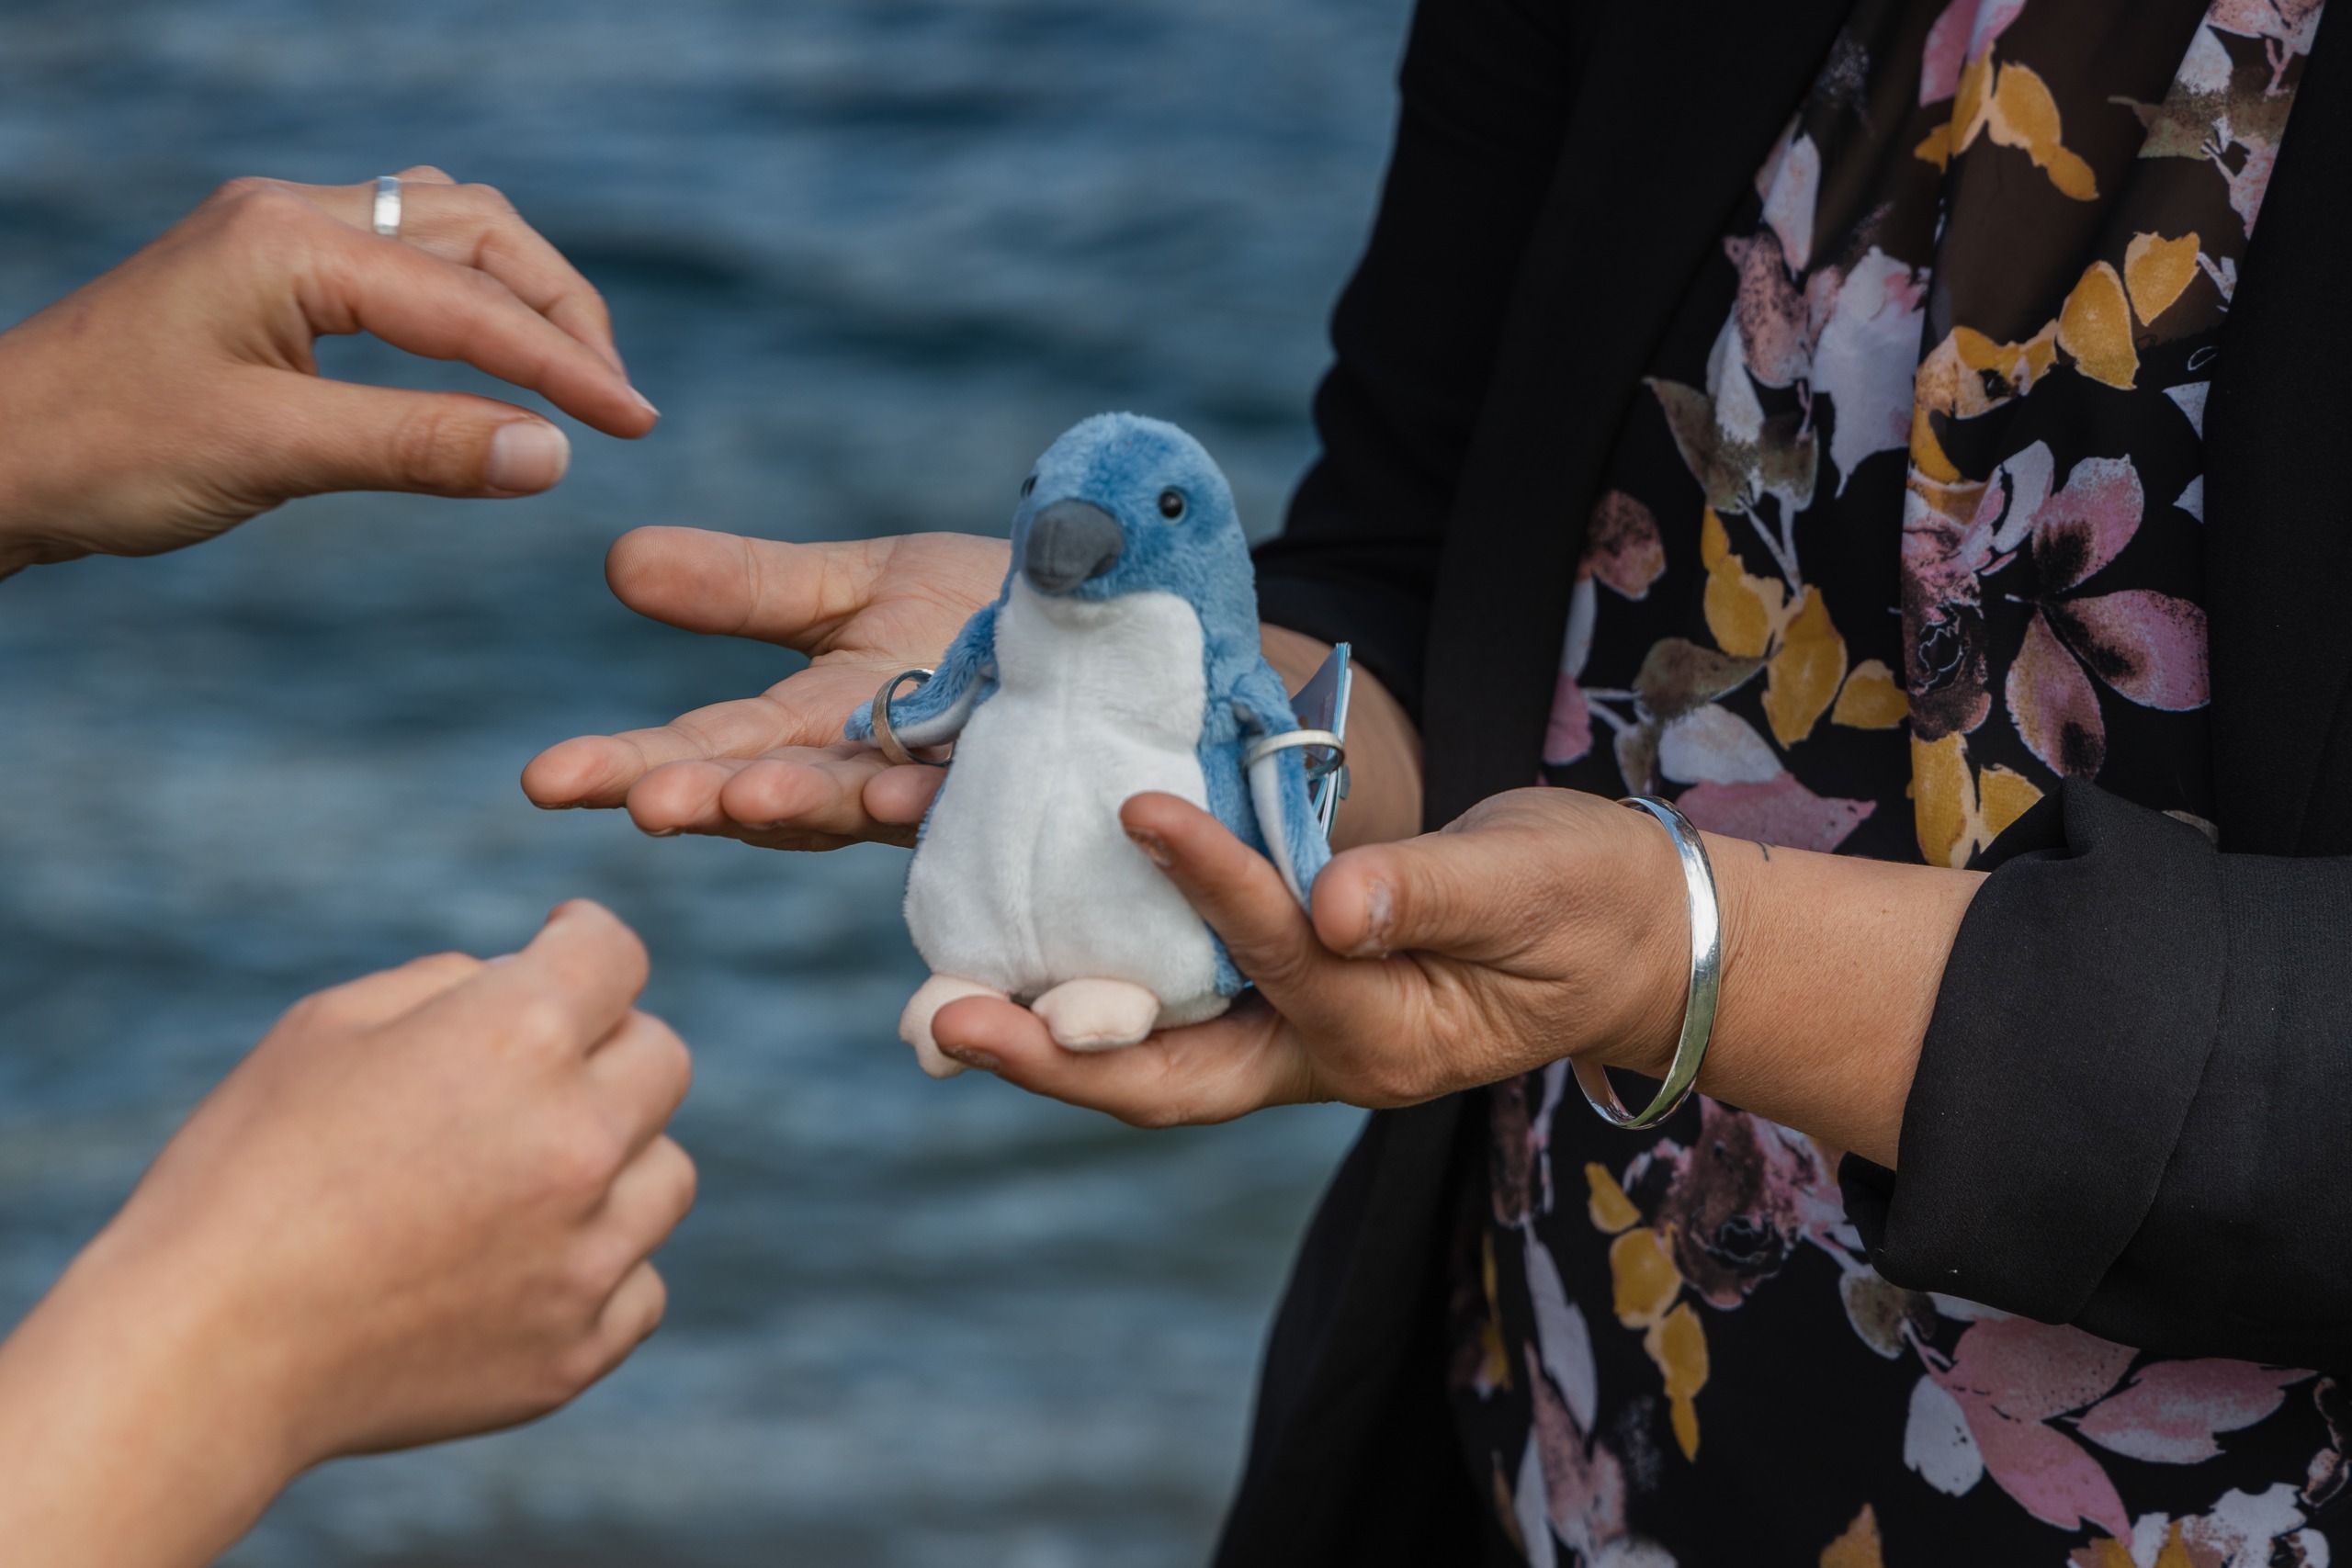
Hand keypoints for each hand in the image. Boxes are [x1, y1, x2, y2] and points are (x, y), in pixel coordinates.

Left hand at [0, 166, 656, 574]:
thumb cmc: (108, 452)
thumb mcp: (272, 455)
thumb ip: (419, 446)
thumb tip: (554, 457)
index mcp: (288, 242)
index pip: (468, 300)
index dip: (565, 366)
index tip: (638, 425)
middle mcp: (292, 213)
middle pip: (480, 235)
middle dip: (562, 315)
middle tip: (621, 403)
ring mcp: (281, 231)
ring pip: (449, 232)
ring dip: (524, 296)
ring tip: (576, 375)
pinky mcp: (274, 266)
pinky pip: (406, 255)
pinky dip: (472, 296)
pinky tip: (494, 345)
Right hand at [0, 900, 694, 1567]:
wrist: (202, 1357)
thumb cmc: (246, 1173)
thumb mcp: (327, 1027)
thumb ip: (451, 982)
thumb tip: (529, 977)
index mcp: (519, 1038)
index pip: (617, 954)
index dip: (583, 941)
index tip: (559, 950)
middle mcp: (578, 1139)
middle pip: (663, 1058)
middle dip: (607, 1048)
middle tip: (532, 1074)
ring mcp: (587, 1253)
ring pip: (666, 1174)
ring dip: (615, 1160)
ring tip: (522, 1179)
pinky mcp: (579, 1348)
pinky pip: (641, 1284)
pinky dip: (597, 1268)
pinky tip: (520, 1265)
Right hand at [522, 526, 1008, 849]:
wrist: (1125, 618)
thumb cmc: (988, 609)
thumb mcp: (857, 587)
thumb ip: (745, 587)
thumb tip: (617, 559)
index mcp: (816, 730)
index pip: (703, 751)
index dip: (625, 769)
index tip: (544, 782)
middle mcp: (871, 775)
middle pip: (768, 795)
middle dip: (701, 800)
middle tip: (636, 802)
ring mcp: (945, 791)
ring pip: (863, 810)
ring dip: (803, 808)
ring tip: (742, 800)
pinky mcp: (1021, 792)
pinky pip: (971, 807)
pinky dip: (930, 802)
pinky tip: (894, 795)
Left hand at [928, 787, 1980, 1167]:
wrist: (1628, 937)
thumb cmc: (1589, 902)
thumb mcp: (1529, 884)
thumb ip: (1430, 891)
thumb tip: (1334, 900)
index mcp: (1390, 1035)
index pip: (1281, 954)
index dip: (1212, 882)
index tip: (1139, 806)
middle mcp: (1325, 1058)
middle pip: (1171, 1081)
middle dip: (1056, 1055)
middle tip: (943, 1020)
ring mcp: (1299, 1043)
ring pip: (1157, 1060)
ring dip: (1053, 1038)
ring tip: (943, 1006)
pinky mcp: (1285, 1004)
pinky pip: (1176, 1013)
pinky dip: (1099, 994)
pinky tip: (1026, 956)